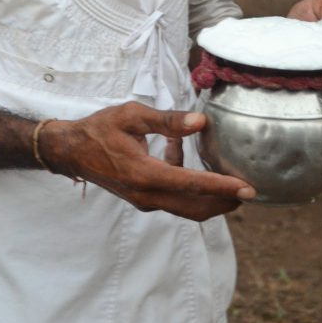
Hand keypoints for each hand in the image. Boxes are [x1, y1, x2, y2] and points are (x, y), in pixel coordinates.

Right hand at [38, 101, 255, 219]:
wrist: (71, 151)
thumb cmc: (100, 129)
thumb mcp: (132, 116)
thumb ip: (167, 120)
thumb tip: (200, 121)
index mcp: (144, 174)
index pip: (192, 184)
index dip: (222, 186)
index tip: (248, 188)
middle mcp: (147, 195)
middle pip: (195, 206)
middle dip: (225, 200)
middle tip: (250, 190)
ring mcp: (145, 200)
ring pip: (187, 207)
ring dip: (210, 197)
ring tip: (230, 179)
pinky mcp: (143, 198)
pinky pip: (175, 198)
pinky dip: (189, 185)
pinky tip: (181, 152)